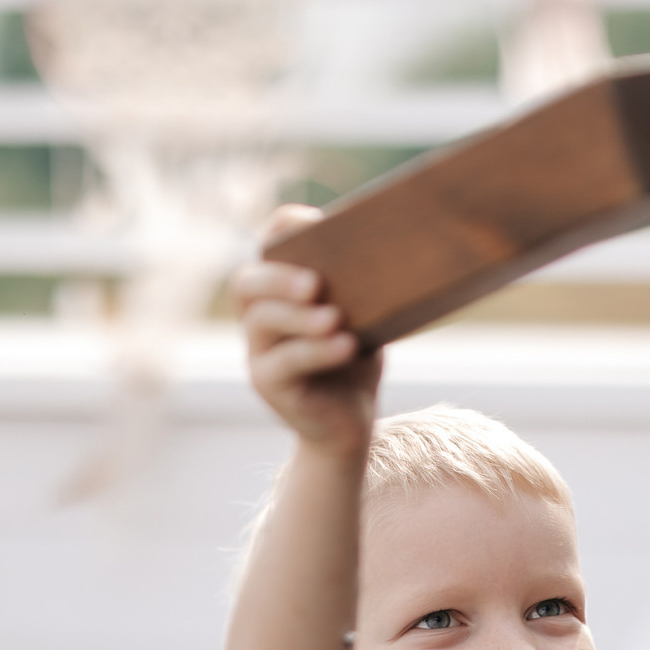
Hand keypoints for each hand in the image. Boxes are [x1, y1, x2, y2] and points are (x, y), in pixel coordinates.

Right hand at [234, 204, 380, 453]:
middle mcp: (258, 315)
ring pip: (262, 320)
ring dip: (298, 316)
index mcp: (279, 289)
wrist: (346, 426)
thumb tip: (402, 246)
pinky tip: (345, 346)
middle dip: (279, 277)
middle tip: (314, 283)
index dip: (282, 229)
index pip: (267, 246)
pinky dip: (316, 352)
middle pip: (247, 282)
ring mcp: (258, 351)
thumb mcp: (361, 317)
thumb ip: (361, 286)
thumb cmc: (354, 363)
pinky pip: (283, 363)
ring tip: (334, 318)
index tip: (312, 223)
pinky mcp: (267, 384)